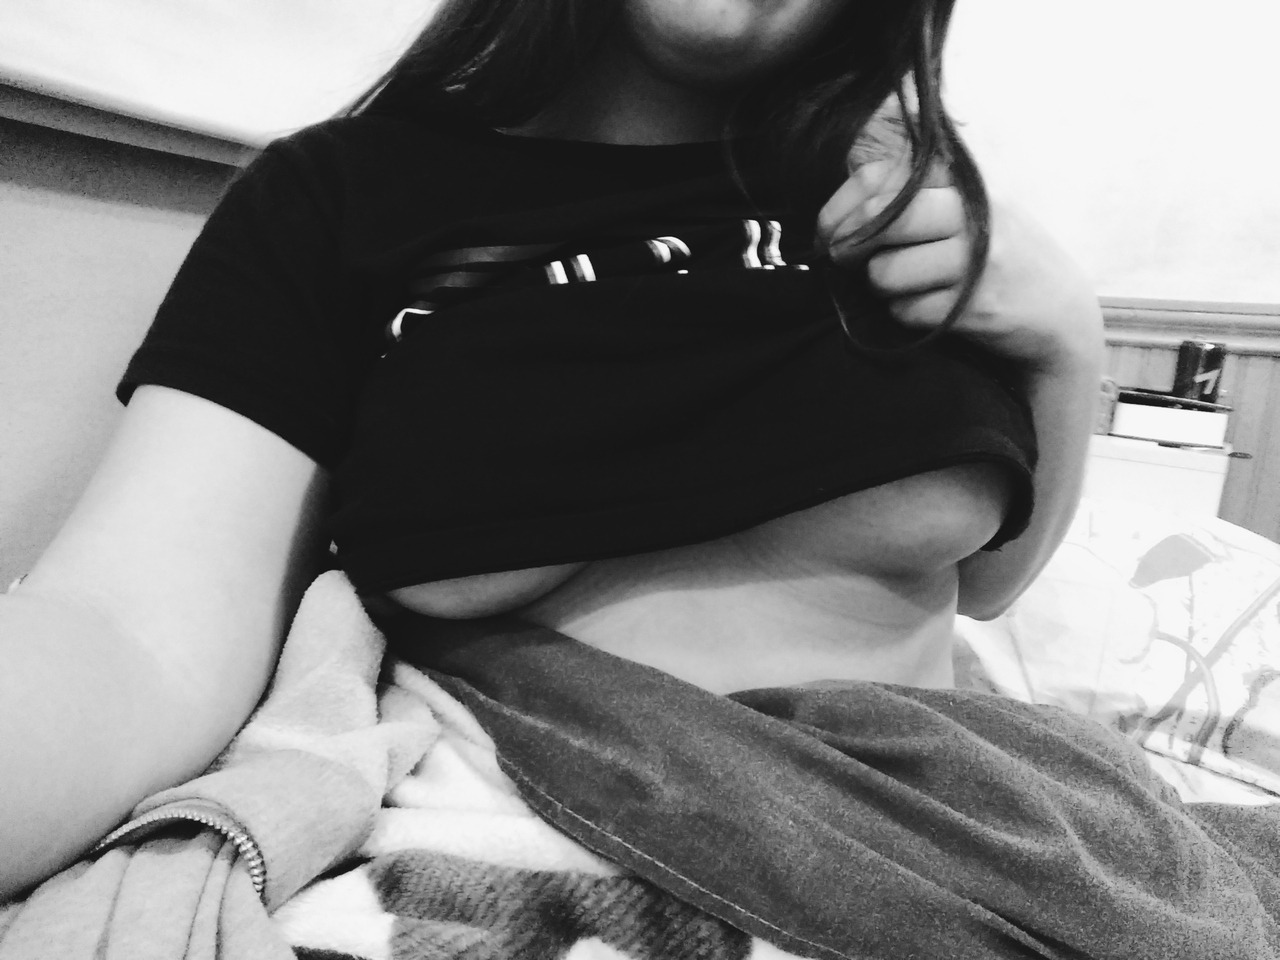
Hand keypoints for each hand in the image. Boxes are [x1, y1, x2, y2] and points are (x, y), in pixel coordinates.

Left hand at [816, 158, 1102, 372]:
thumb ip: (913, 202)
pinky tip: (929, 309)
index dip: (841, 206)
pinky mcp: (977, 306)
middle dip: (850, 248)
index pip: (883, 177)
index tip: (826, 230)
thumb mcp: (968, 213)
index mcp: (964, 183)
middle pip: (880, 221)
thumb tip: (838, 216)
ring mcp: (978, 261)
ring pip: (886, 273)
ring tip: (907, 287)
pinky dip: (907, 314)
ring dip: (884, 288)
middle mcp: (974, 214)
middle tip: (847, 261)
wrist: (1060, 314)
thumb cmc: (1000, 260)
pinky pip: (908, 311)